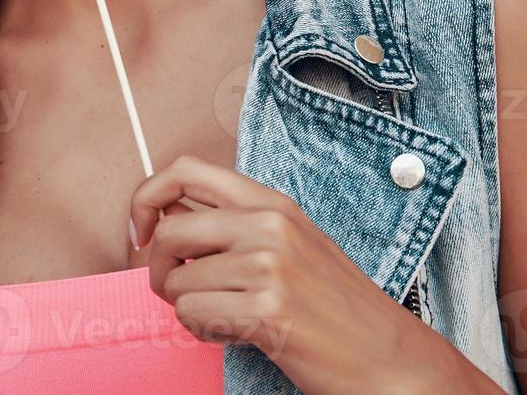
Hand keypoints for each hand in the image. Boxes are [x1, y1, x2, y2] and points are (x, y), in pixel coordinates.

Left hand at [128, 154, 467, 394]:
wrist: (391, 360)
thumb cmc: (336, 307)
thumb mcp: (291, 243)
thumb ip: (235, 225)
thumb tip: (165, 219)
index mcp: (272, 203)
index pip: (184, 171)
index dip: (147, 198)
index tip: (140, 231)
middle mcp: (269, 226)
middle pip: (169, 232)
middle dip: (155, 268)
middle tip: (172, 289)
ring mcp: (269, 266)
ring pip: (176, 282)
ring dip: (187, 308)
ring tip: (224, 317)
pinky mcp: (266, 309)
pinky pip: (193, 315)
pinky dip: (202, 330)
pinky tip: (233, 333)